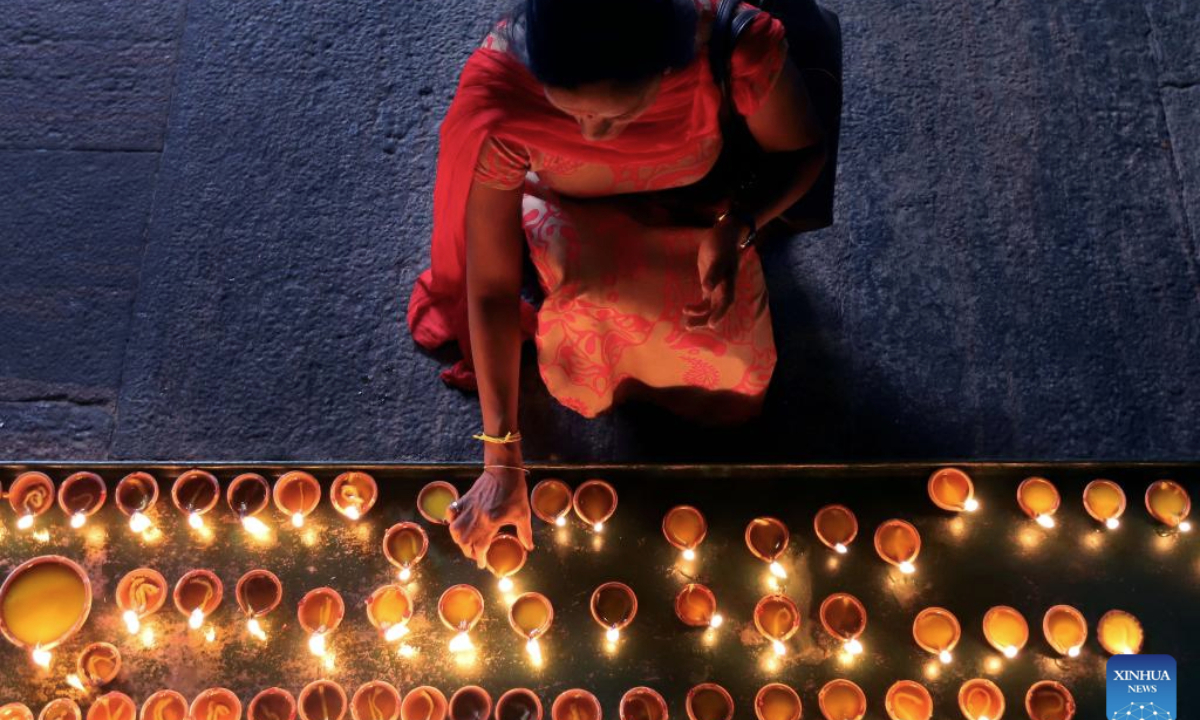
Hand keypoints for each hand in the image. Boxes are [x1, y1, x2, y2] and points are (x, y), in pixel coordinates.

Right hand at [447, 463, 533, 567]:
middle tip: (475, 553)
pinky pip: (451, 512)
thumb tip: (529, 547)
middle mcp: (477, 517)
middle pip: (464, 540)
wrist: (504, 470)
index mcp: (491, 522)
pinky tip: (456, 523)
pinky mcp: (465, 499)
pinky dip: (451, 520)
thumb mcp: (523, 513)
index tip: (482, 564)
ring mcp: (469, 507)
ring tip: (465, 541)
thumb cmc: (515, 492)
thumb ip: (525, 532)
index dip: (480, 558)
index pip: (481, 546)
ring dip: (458, 538)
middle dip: (468, 551)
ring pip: (455, 529)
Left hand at [683, 213, 747, 329]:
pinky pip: (705, 301)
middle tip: (689, 326)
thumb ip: (714, 273)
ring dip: (700, 316)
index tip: (711, 325)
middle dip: (705, 319)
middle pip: (717, 309)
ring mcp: (717, 287)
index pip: (726, 302)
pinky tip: (687, 310)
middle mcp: (724, 288)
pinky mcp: (709, 284)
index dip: (720, 314)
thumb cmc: (722, 245)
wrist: (723, 236)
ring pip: (710, 307)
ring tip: (686, 324)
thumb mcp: (718, 257)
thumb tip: (707, 289)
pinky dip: (697, 308)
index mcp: (729, 282)